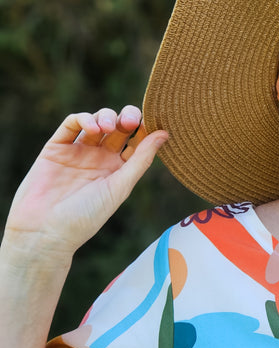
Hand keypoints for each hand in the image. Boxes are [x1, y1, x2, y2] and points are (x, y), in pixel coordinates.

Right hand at [3, 107, 168, 260]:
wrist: (44, 230)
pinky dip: (83, 118)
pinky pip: (71, 124)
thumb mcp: (119, 187)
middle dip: (128, 118)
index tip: (153, 122)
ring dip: (106, 116)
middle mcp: (100, 159)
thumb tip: (165, 134)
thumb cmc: (86, 216)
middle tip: (131, 121)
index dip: (146, 128)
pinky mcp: (56, 148)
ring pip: (97, 121)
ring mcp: (78, 152)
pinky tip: (91, 127)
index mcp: (119, 170)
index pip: (137, 141)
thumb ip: (141, 159)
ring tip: (108, 127)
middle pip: (119, 127)